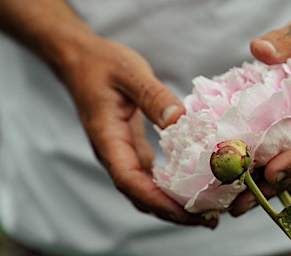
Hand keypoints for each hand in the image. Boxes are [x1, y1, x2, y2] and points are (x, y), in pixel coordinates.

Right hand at [58, 35, 216, 227]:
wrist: (81, 61)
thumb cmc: (102, 65)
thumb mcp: (129, 73)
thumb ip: (152, 96)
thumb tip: (179, 121)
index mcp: (108, 139)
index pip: (129, 180)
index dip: (157, 201)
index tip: (188, 212)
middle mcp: (114, 153)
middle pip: (140, 196)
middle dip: (173, 212)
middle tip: (209, 219)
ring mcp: (122, 153)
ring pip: (146, 191)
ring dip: (173, 205)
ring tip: (207, 211)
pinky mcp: (132, 148)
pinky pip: (151, 177)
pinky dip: (171, 188)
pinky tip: (193, 188)